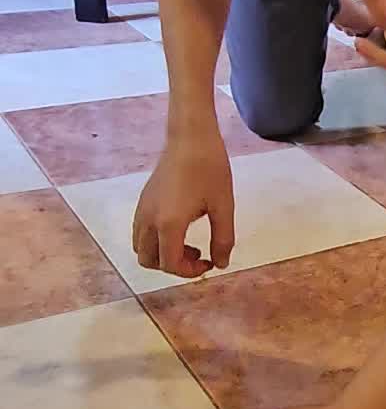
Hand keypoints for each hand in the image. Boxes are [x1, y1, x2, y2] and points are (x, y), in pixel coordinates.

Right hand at [132, 128, 234, 277]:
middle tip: (197, 254)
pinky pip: (140, 232)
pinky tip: (177, 227)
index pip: (170, 264)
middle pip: (149, 261)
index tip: (208, 263)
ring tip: (187, 242)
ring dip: (161, 254)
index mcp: (169, 223)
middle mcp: (149, 220)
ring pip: (141, 248)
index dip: (189, 271)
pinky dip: (155, 241)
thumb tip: (220, 264)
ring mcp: (142, 209)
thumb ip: (223, 239)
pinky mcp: (142, 201)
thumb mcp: (223, 206)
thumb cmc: (210, 168)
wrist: (190, 137)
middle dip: (173, 266)